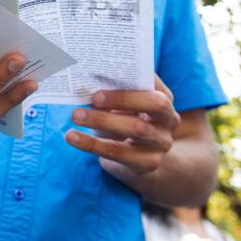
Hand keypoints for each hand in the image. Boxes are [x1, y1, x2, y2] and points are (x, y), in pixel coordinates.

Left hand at [65, 75, 179, 176]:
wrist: (137, 161)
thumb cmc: (125, 121)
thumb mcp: (122, 106)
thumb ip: (112, 92)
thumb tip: (84, 79)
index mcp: (164, 99)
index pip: (155, 83)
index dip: (135, 79)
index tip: (110, 76)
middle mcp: (169, 120)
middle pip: (154, 104)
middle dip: (122, 98)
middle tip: (93, 97)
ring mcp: (161, 143)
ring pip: (135, 128)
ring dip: (102, 120)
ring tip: (75, 115)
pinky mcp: (147, 163)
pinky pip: (117, 152)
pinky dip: (91, 143)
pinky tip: (71, 136)